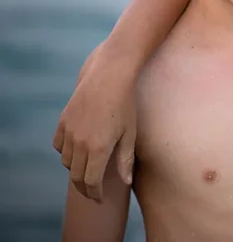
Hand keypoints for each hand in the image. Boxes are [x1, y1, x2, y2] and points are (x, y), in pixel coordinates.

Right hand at [53, 45, 136, 201]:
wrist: (109, 77)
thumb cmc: (126, 105)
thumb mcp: (130, 133)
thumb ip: (126, 160)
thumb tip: (126, 182)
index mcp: (99, 148)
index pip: (91, 181)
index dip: (94, 193)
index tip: (99, 199)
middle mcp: (80, 142)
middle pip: (76, 176)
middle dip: (84, 188)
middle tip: (93, 192)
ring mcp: (69, 132)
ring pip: (66, 162)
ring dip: (75, 170)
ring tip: (87, 171)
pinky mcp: (63, 122)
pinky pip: (58, 145)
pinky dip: (65, 153)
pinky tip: (76, 152)